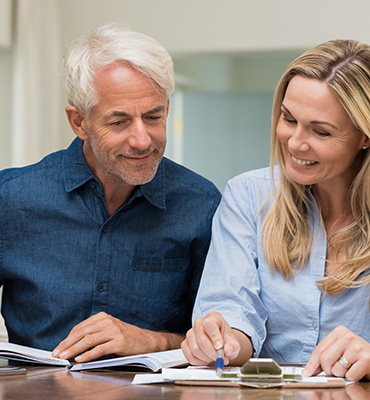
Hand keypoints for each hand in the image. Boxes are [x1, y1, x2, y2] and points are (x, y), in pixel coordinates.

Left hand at [52, 312, 182, 362]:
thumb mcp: (109, 330)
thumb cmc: (126, 337)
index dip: (67, 338)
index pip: (80, 327)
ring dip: (74, 349)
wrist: (146, 341)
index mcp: (103, 317)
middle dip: (67, 344)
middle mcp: (108, 321)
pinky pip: (100, 348)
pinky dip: (88, 355)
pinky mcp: (119, 342)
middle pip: (82, 333)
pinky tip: (79, 359)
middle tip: (57, 353)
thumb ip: (94, 333)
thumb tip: (73, 344)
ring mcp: (114, 331)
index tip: (59, 348)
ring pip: (89, 340)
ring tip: (64, 357)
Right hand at [181, 311, 251, 365]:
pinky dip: (199, 362)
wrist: (221, 347)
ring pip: (195, 349)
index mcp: (213, 317)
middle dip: (211, 353)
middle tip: (220, 358)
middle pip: (201, 339)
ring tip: (214, 358)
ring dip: (206, 358)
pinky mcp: (185, 344)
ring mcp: (190, 333)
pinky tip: (206, 360)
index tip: (220, 347)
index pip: (208, 324)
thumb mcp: (235, 344)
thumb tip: (227, 350)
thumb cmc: (227, 342)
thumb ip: (233, 347)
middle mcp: (199, 323)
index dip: (214, 336)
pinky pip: (190, 356)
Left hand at [303, 325, 369, 380]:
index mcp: (339, 332)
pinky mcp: (366, 359)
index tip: (307, 373)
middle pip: (325, 359)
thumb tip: (307, 370)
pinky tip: (357, 371)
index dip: (311, 364)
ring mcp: (357, 347)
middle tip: (335, 371)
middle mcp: (348, 336)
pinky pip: (349, 375)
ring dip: (341, 374)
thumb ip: (324, 356)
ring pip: (336, 369)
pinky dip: (351, 378)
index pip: (319, 349)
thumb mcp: (339, 350)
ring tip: (348, 368)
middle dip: (328, 370)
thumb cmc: (356, 355)